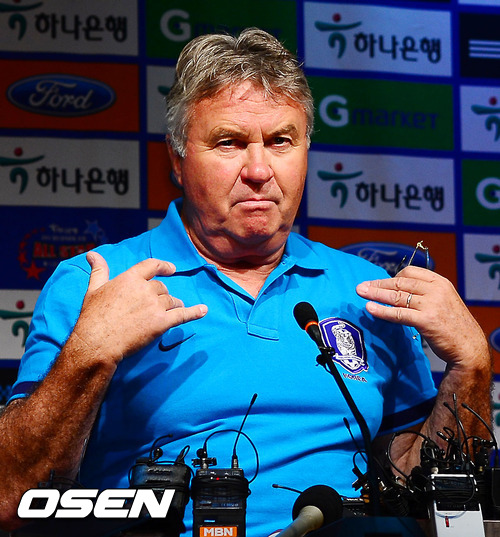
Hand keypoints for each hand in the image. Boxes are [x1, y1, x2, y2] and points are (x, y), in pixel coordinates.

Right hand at [71, 251, 207, 364]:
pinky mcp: (162, 322)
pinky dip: (194, 312)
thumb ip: (99, 271)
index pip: (152, 266)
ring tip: (170, 312)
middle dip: (161, 296)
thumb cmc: (93, 317)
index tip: (171, 269)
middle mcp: (145, 289)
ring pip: (171, 301)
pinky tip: (203, 310)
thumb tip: (92, 254)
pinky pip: (182, 315)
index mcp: (130, 278)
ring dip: (173, 306)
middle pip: (162, 288)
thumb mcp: (94, 289)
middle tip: (154, 307)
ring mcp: (155, 306)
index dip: (164, 266)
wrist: (97, 342)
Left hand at [356, 266, 488, 369]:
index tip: (379, 282)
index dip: (392, 277)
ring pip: (397, 296)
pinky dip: (382, 310)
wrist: (469, 348)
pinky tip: (370, 308)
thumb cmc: (453, 326)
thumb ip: (425, 294)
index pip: (410, 272)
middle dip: (378, 284)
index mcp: (440, 282)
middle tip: (361, 286)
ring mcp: (431, 304)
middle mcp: (436, 290)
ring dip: (376, 294)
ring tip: (360, 293)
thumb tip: (398, 290)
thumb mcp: (443, 301)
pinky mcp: (427, 320)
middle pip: (400, 283)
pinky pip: (398, 313)